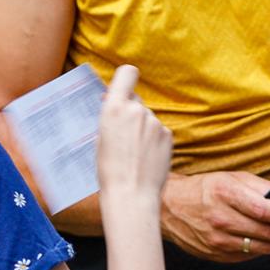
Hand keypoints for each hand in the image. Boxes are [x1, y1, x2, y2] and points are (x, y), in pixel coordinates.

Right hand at [96, 66, 172, 199]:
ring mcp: (155, 122)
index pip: (127, 74)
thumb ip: (112, 116)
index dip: (126, 78)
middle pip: (136, 101)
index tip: (123, 89)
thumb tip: (115, 102)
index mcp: (114, 108)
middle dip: (131, 113)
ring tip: (135, 154)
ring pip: (148, 119)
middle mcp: (137, 110)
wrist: (131, 195)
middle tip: (124, 137)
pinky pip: (159, 132)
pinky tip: (147, 159)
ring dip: (142, 130)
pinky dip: (154, 142)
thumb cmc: (109, 170)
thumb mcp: (100, 138)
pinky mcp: (168, 134)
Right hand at [161, 171, 269, 263]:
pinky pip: (250, 254)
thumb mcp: (232, 178)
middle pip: (269, 232)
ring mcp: (218, 241)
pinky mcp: (216, 255)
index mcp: (226, 194)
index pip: (266, 210)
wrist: (170, 208)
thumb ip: (262, 188)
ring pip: (263, 247)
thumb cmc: (206, 188)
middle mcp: (221, 219)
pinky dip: (268, 247)